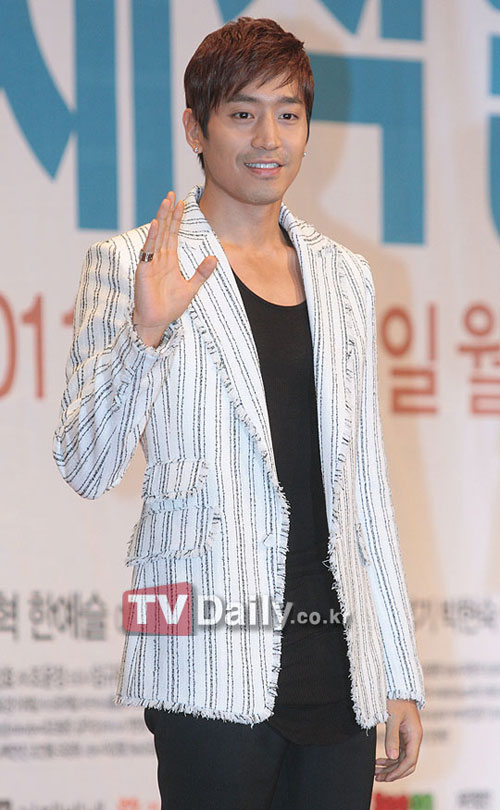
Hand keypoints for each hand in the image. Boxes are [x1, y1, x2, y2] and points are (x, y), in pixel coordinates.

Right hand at [132, 191, 216, 346]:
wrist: (157, 321)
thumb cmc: (170, 306)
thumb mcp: (191, 288)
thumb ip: (202, 273)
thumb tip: (214, 258)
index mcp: (169, 261)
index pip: (173, 235)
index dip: (177, 219)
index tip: (182, 203)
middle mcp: (159, 258)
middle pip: (165, 230)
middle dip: (168, 212)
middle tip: (172, 194)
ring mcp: (151, 263)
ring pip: (157, 236)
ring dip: (161, 219)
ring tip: (165, 202)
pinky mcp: (144, 270)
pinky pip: (148, 251)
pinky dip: (152, 237)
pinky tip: (156, 224)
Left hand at [374, 699, 422, 781]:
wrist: (397, 685)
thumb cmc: (395, 698)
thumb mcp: (392, 717)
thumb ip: (392, 737)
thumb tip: (391, 757)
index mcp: (415, 736)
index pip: (409, 760)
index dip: (398, 771)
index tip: (385, 777)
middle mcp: (414, 739)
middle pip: (407, 763)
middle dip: (394, 773)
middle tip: (378, 778)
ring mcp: (409, 737)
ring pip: (401, 759)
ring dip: (390, 767)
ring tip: (375, 772)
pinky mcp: (403, 734)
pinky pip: (398, 752)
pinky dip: (389, 758)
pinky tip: (378, 761)